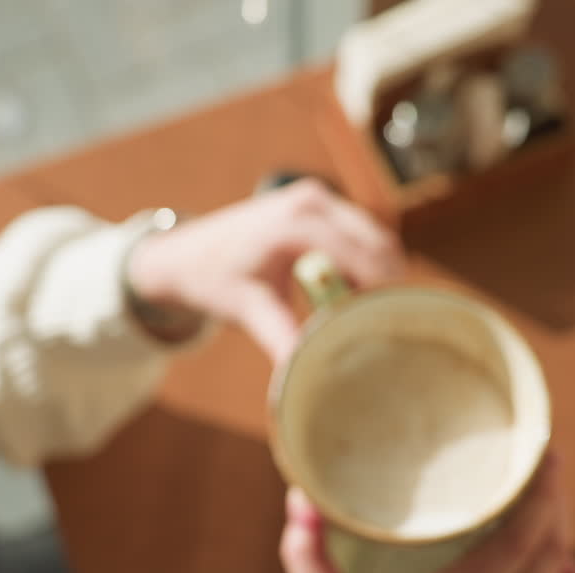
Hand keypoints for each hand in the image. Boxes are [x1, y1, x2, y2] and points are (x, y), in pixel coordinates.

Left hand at [125, 179, 404, 362]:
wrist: (183, 254)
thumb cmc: (213, 279)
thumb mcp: (247, 309)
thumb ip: (281, 335)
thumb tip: (305, 372)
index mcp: (295, 223)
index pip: (362, 255)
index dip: (382, 291)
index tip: (391, 328)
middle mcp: (312, 201)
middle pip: (378, 244)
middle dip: (387, 286)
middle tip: (387, 329)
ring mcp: (318, 198)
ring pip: (375, 239)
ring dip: (379, 275)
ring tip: (371, 317)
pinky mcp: (320, 205)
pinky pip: (360, 237)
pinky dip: (366, 265)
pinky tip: (356, 298)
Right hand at [281, 459, 574, 572]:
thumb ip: (307, 556)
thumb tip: (299, 498)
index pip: (517, 544)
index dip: (539, 495)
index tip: (543, 453)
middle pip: (550, 549)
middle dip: (555, 498)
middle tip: (543, 455)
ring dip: (560, 528)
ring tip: (548, 490)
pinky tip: (562, 563)